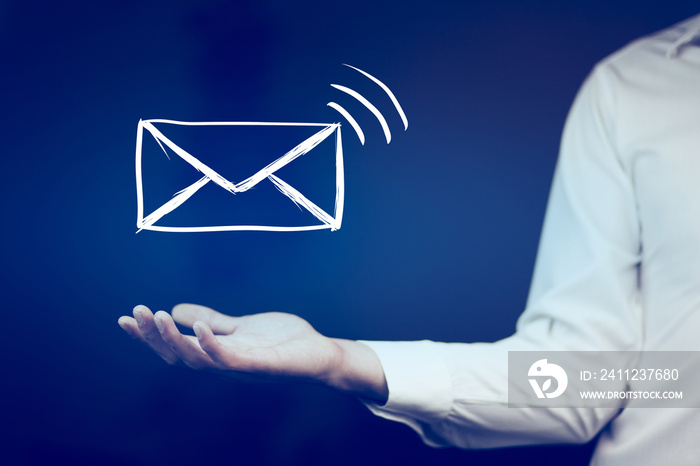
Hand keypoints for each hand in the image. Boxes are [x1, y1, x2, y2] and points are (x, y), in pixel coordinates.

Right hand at [118, 304, 387, 401]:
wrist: (318, 353)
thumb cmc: (283, 342)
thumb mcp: (240, 326)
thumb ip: (212, 321)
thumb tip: (178, 310)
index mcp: (216, 353)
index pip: (175, 347)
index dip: (149, 336)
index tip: (126, 318)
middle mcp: (222, 364)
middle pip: (178, 355)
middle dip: (153, 336)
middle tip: (134, 314)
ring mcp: (239, 367)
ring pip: (197, 359)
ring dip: (175, 340)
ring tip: (157, 318)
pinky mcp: (258, 365)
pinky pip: (229, 360)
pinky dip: (211, 346)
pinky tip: (199, 330)